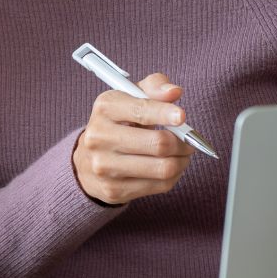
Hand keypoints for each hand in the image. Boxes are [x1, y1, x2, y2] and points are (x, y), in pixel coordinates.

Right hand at [72, 74, 193, 205]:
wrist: (86, 163)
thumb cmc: (118, 124)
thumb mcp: (130, 98)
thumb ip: (154, 87)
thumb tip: (174, 92)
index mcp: (105, 108)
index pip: (140, 110)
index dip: (165, 113)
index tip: (182, 117)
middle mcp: (99, 137)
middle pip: (158, 143)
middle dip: (183, 142)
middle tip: (190, 140)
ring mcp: (104, 167)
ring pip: (163, 168)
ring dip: (182, 161)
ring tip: (182, 155)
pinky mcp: (113, 190)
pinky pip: (159, 185)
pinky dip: (173, 176)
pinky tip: (169, 168)